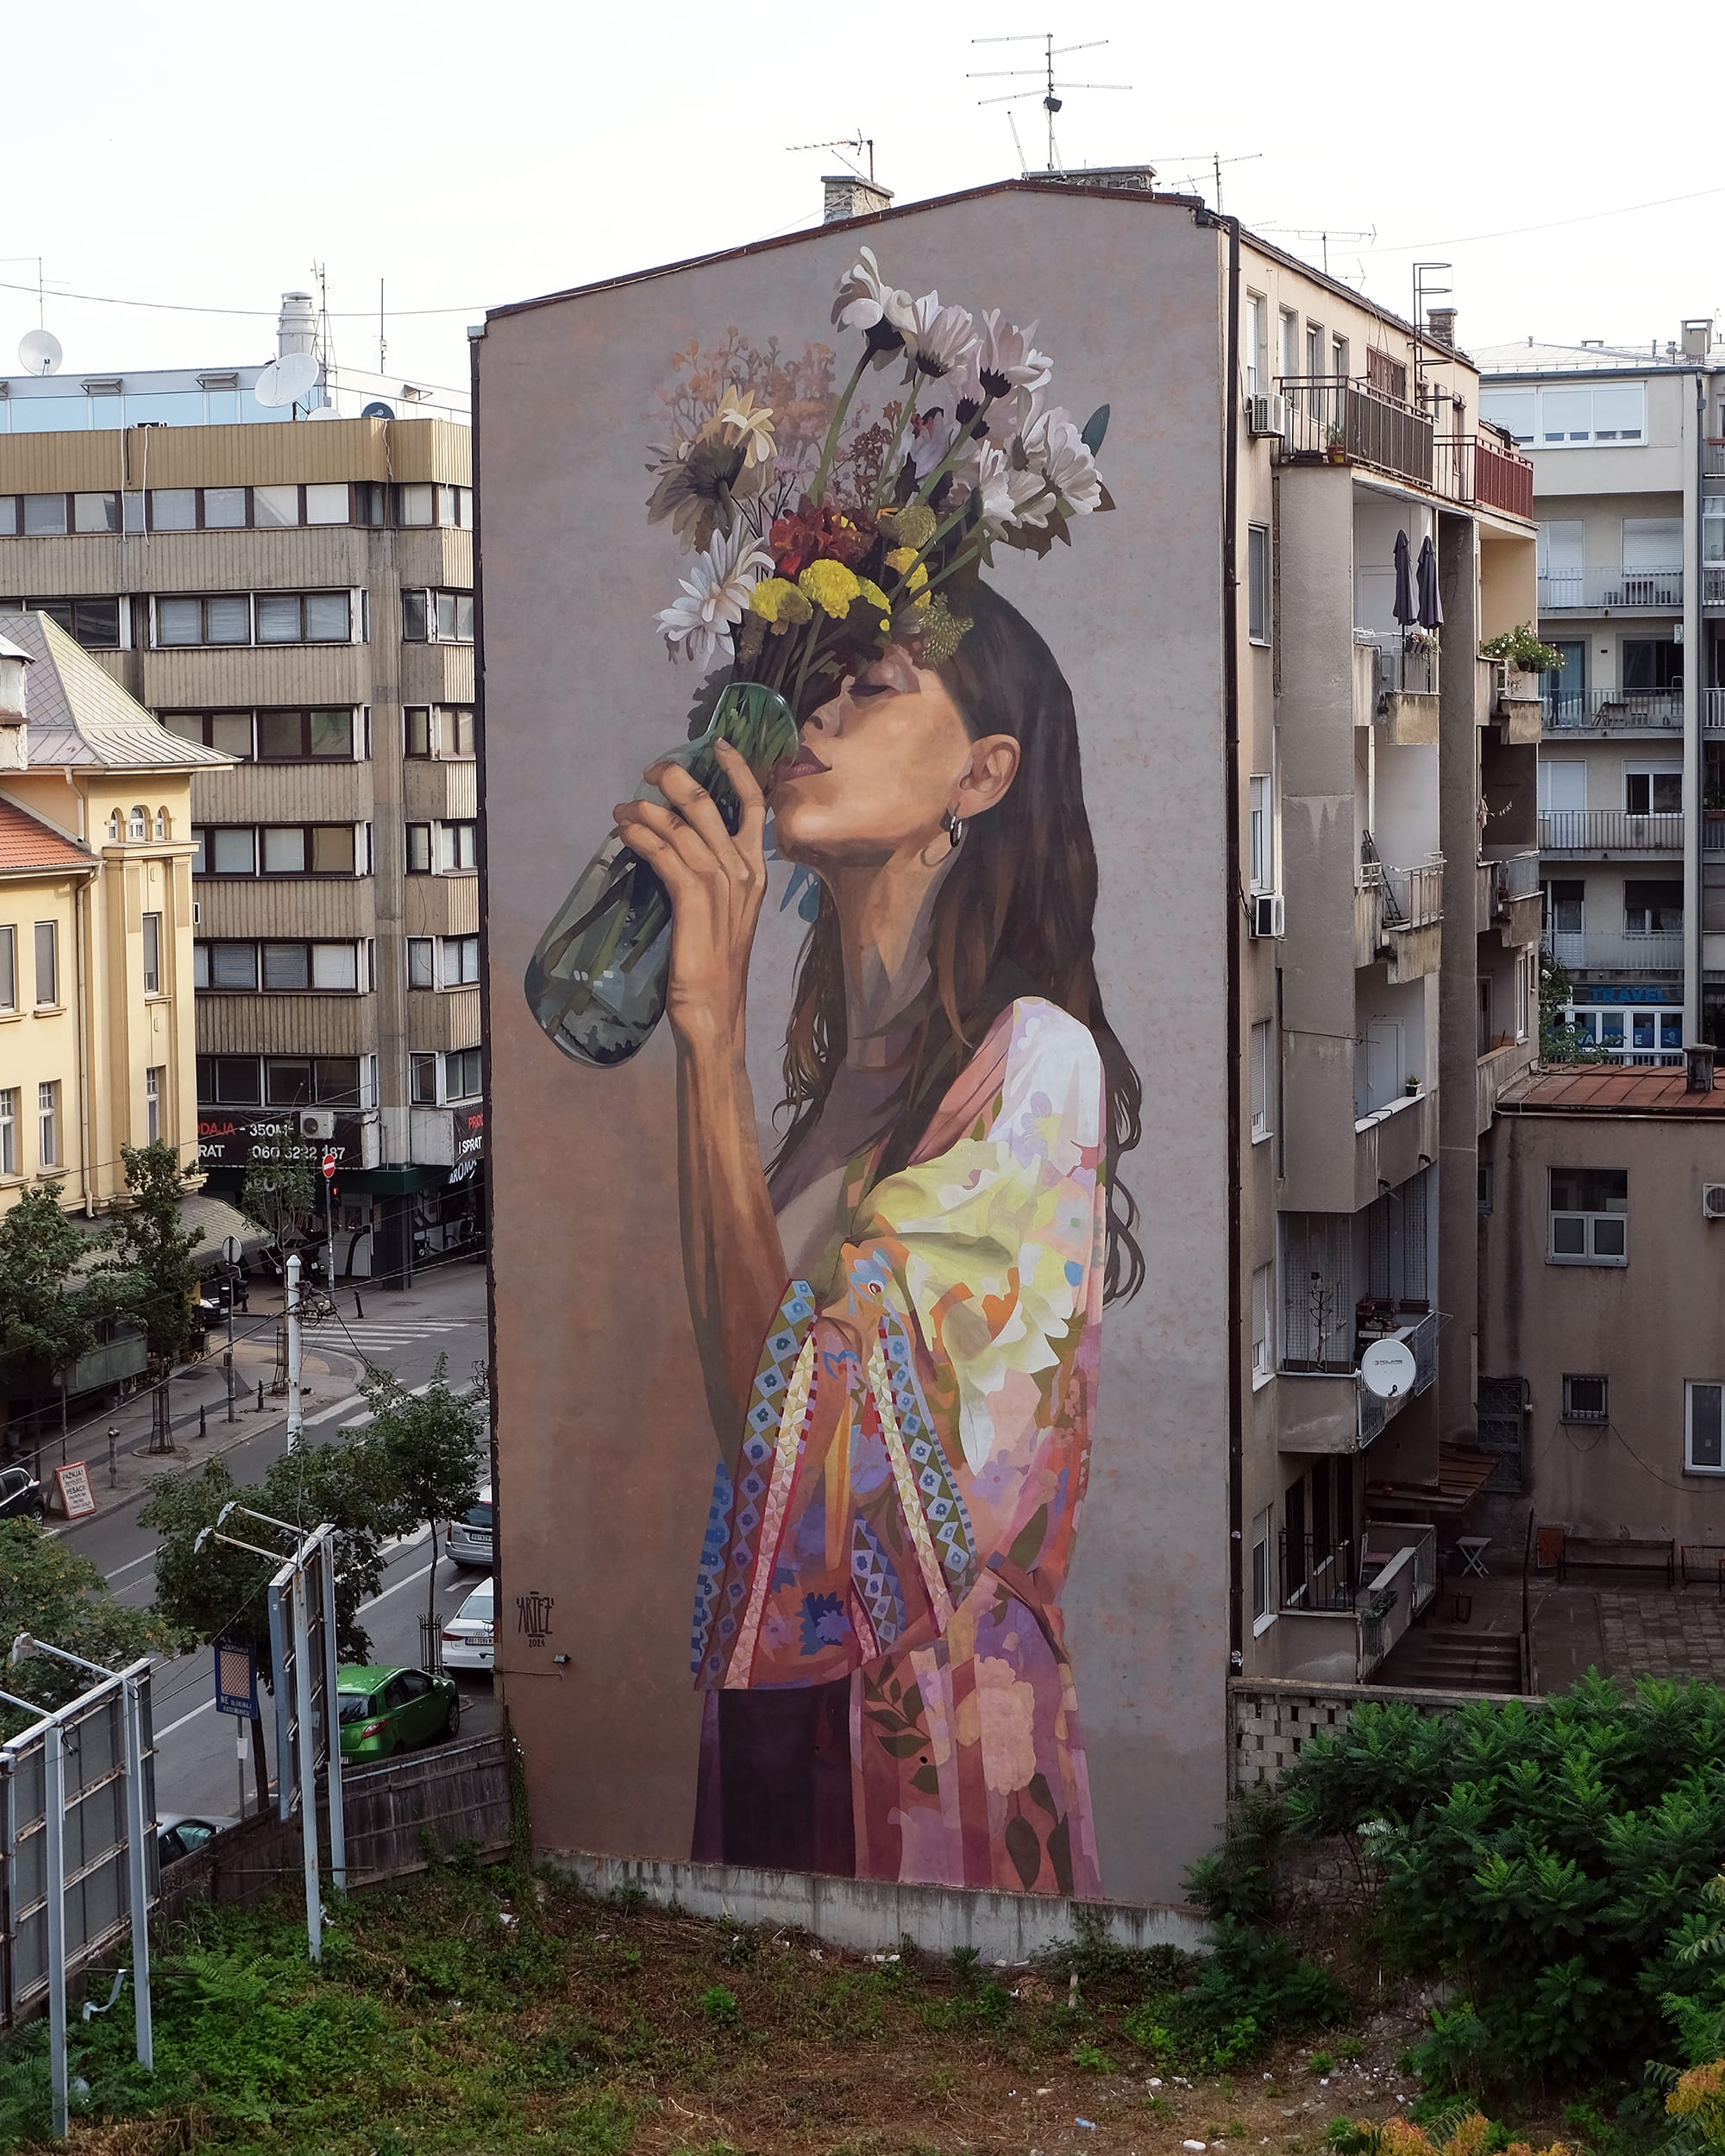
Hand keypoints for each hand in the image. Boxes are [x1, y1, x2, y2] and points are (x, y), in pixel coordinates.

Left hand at [613, 739, 766, 1056]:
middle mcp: (744, 872)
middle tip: (650, 772)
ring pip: (682, 827)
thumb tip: (679, 841)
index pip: (755, 807)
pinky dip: (642, 837)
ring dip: (647, 810)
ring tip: (622, 808)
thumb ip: (712, 875)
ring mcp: (722, 886)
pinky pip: (665, 854)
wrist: (714, 1011)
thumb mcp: (723, 912)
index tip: (718, 744)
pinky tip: (625, 832)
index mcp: (756, 872)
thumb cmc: (714, 967)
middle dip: (677, 779)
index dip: (738, 770)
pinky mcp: (694, 900)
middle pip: (711, 805)